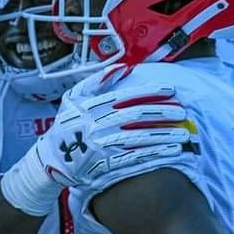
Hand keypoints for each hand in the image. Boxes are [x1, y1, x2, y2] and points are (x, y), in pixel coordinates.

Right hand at [1, 80, 193, 215]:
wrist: (51, 161)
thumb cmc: (66, 127)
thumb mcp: (73, 99)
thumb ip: (95, 82)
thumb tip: (123, 69)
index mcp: (91, 106)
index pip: (126, 96)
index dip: (150, 93)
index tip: (170, 91)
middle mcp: (97, 125)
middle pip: (137, 117)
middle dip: (163, 114)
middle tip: (182, 112)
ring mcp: (102, 146)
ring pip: (139, 138)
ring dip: (164, 134)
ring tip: (183, 132)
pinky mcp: (106, 165)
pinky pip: (135, 158)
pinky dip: (155, 154)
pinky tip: (172, 151)